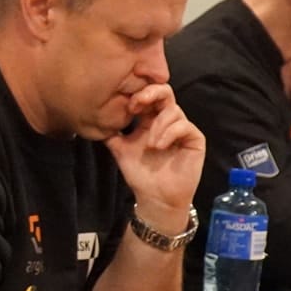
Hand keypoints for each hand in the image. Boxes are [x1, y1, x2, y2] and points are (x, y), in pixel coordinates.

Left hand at [105, 83, 203, 220]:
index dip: (138, 94)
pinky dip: (170, 133)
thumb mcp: (120, 149)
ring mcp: (182, 129)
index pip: (148, 95)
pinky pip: (184, 126)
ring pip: (173, 110)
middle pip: (165, 92)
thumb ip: (110, 132)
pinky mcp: (194, 139)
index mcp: (150, 119)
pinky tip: (159, 146)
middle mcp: (167, 120)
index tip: (128, 106)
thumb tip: (95, 117)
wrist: (155, 198)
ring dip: (158, 125)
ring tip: (150, 144)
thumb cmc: (140, 174)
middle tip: (137, 104)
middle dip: (150, 93)